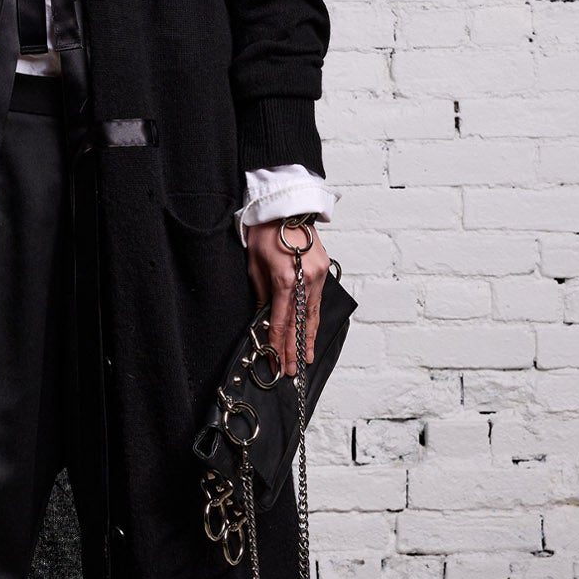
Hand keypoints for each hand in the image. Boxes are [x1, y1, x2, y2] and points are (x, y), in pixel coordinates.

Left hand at [245, 219, 330, 377]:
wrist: (286, 208)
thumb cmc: (266, 233)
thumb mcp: (255, 265)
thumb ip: (261, 294)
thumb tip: (264, 318)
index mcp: (285, 278)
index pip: (282, 320)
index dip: (279, 343)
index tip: (278, 361)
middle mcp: (306, 279)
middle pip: (300, 322)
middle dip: (296, 348)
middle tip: (294, 369)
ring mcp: (318, 275)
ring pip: (313, 313)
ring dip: (309, 337)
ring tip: (307, 356)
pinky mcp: (324, 270)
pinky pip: (318, 300)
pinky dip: (314, 318)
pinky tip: (312, 331)